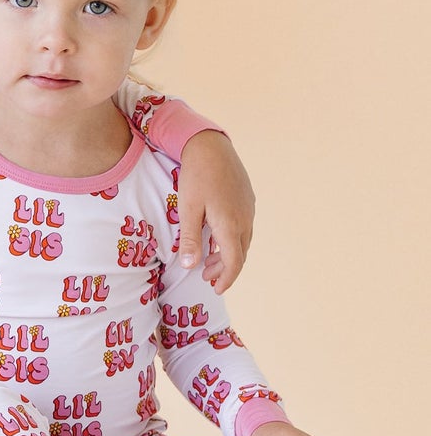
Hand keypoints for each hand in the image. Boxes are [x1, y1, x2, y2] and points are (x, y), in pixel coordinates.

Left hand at [177, 131, 254, 291]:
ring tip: (208, 260)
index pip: (233, 263)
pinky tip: (216, 237)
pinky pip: (243, 227)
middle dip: (224, 269)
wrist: (211, 146)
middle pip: (239, 254)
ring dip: (227, 254)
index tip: (216, 289)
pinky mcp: (246, 199)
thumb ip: (191, 239)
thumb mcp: (188, 209)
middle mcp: (244, 219)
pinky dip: (231, 239)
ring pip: (242, 241)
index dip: (226, 279)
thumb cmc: (196, 177)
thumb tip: (190, 266)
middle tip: (205, 277)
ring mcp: (248, 208)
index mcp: (230, 226)